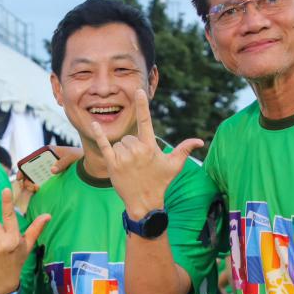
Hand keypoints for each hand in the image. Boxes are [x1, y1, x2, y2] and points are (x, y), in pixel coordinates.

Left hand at [0, 189, 49, 293]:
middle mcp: (0, 243)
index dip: (7, 203)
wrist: (3, 283)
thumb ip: (35, 229)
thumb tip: (47, 215)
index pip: (10, 217)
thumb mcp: (27, 246)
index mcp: (13, 239)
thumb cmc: (16, 261)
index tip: (5, 189)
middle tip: (0, 244)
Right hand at [16, 146, 81, 191]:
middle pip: (30, 171)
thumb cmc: (79, 156)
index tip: (20, 177)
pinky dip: (40, 189)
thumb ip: (62, 162)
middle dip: (27, 179)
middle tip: (32, 186)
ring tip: (37, 188)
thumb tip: (52, 170)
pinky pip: (43, 184)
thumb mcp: (71, 156)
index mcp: (46, 152)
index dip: (23, 167)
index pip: (30, 159)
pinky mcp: (52, 179)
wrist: (91, 162)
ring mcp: (48, 171)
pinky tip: (41, 191)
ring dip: (33, 185)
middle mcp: (45, 162)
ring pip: (35, 179)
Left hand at [90, 89, 201, 218]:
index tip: (138, 91)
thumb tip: (200, 141)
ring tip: (130, 167)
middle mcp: (136, 150)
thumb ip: (184, 150)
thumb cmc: (160, 183)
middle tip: (138, 163)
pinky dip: (99, 135)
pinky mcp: (112, 164)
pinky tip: (93, 124)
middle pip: (129, 136)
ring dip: (123, 152)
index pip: (146, 121)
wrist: (145, 203)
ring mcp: (124, 157)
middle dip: (132, 146)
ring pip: (119, 143)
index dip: (142, 105)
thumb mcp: (174, 166)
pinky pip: (104, 145)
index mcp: (150, 146)